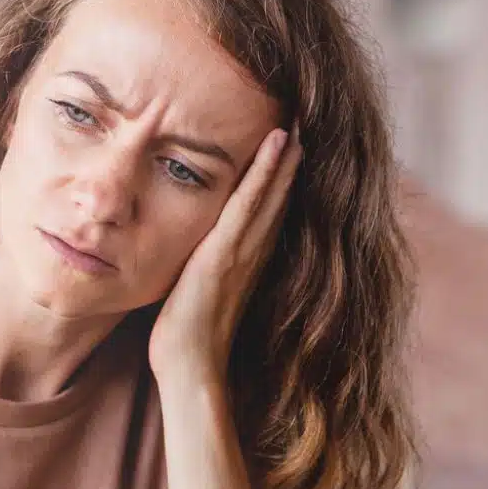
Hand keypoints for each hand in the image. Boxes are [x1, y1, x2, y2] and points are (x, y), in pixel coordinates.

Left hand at [149, 126, 301, 388]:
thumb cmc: (186, 337)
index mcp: (245, 260)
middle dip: (289, 159)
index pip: (267, 209)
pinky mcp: (226, 252)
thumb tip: (192, 253)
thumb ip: (202, 267)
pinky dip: (266, 172)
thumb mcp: (195, 291)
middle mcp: (252, 251)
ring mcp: (243, 250)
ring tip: (295, 119)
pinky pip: (250, 203)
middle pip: (278, 195)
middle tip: (301, 120)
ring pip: (270, 192)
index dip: (279, 178)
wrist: (190, 368)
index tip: (288, 144)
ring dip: (284, 154)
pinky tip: (277, 144)